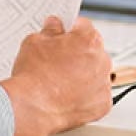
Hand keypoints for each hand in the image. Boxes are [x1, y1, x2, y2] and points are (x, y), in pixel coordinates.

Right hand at [0, 16, 112, 135]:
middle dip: (77, 54)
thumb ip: (50, 31)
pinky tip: (67, 95)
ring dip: (83, 75)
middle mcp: (102, 61)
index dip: (70, 31)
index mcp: (89, 40)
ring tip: (60, 81)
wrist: (31, 108)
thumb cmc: (34, 76)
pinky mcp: (102, 105)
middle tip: (57, 61)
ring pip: (95, 74)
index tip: (63, 36)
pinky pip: (96, 95)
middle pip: (92, 51)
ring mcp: (103, 84)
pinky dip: (85, 96)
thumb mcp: (35, 42)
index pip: (84, 27)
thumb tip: (54, 27)